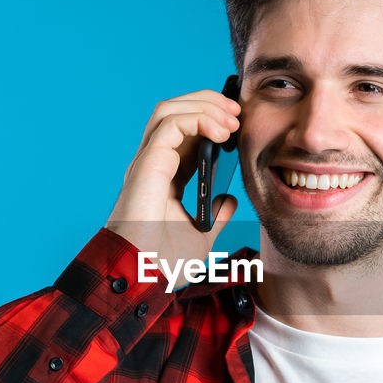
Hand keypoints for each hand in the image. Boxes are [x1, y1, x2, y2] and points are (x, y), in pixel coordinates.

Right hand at [106, 88, 240, 264]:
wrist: (144, 278)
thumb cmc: (162, 263)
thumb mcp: (200, 235)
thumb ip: (215, 215)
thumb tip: (229, 200)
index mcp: (163, 177)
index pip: (185, 134)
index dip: (210, 121)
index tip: (238, 125)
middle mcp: (152, 164)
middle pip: (175, 113)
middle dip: (208, 104)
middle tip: (238, 112)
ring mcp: (147, 163)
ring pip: (169, 110)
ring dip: (203, 106)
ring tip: (232, 118)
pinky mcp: (147, 165)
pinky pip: (170, 124)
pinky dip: (197, 119)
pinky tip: (221, 132)